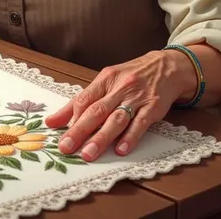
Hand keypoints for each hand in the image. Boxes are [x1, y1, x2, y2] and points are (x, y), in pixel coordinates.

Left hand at [45, 51, 186, 160]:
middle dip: (80, 130)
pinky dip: (130, 137)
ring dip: (102, 137)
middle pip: (97, 110)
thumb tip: (53, 120)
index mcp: (105, 79)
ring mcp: (137, 97)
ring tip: (89, 153)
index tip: (58, 134)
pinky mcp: (153, 107)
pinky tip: (121, 149)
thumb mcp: (106, 81)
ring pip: (116, 119)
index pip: (84, 98)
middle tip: (67, 147)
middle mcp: (119, 88)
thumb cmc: (131, 76)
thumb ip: (82, 101)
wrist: (166, 66)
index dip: (70, 116)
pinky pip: (140, 123)